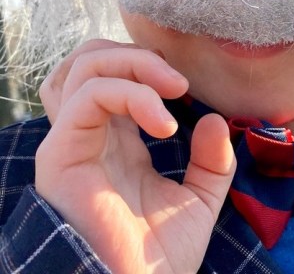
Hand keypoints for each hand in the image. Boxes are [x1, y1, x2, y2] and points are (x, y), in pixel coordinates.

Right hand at [36, 40, 235, 272]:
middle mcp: (91, 135)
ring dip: (133, 63)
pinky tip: (165, 124)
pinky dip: (131, 94)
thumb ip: (212, 161)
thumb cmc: (161, 256)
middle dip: (139, 56)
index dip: (151, 68)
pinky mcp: (62, 155)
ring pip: (83, 67)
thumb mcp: (201, 199)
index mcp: (119, 141)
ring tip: (174, 89)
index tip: (191, 90)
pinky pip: (87, 98)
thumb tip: (214, 120)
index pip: (116, 76)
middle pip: (92, 60)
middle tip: (181, 82)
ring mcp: (72, 143)